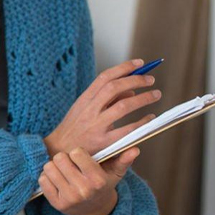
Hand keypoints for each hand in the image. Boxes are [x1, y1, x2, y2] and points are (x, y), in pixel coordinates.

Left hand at [39, 147, 138, 214]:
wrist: (95, 209)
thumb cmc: (104, 185)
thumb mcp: (116, 173)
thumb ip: (123, 160)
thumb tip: (135, 149)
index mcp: (97, 180)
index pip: (76, 153)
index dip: (77, 153)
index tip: (80, 158)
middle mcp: (83, 190)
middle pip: (59, 159)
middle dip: (63, 158)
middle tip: (69, 164)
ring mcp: (68, 198)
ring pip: (48, 168)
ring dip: (54, 167)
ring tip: (63, 171)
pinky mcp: (56, 204)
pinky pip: (42, 180)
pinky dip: (47, 177)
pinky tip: (57, 180)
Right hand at [45, 60, 161, 156]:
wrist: (59, 151)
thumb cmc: (75, 129)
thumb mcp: (84, 109)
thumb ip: (106, 99)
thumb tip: (131, 91)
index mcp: (84, 99)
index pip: (104, 78)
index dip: (124, 68)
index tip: (140, 63)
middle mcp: (89, 110)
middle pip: (114, 88)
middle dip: (135, 80)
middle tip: (151, 79)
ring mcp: (95, 126)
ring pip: (123, 106)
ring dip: (143, 98)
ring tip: (155, 94)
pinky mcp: (103, 142)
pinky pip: (127, 130)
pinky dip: (142, 122)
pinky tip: (151, 119)